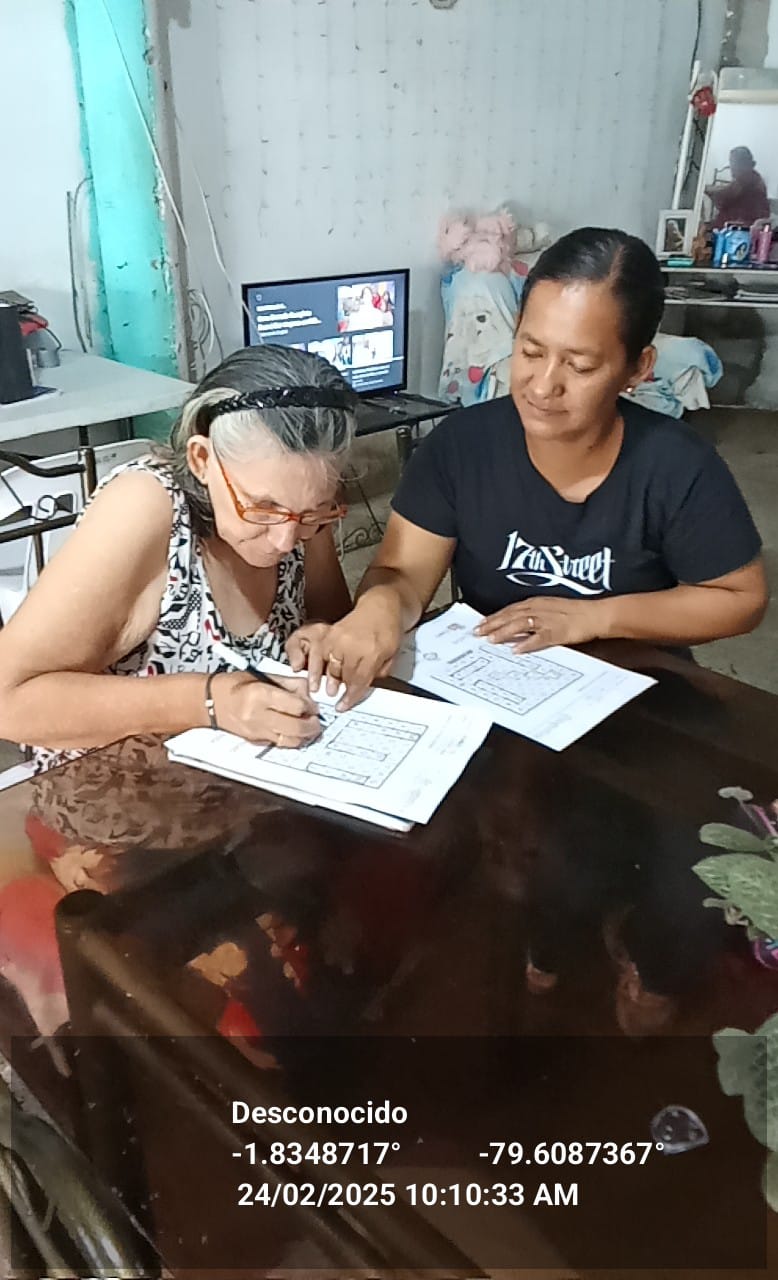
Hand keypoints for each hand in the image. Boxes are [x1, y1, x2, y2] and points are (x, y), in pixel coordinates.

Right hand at [212, 672, 320, 747]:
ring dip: (306, 736)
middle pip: (296, 727)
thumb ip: (289, 683)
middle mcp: (259, 715)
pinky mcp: (256, 741)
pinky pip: (280, 744)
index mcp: (261, 695)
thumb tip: (309, 692)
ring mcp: (257, 731)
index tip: (314, 705)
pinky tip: (297, 733)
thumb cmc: (235, 684)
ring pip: (291, 741)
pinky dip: (293, 740)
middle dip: (313, 725)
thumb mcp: (263, 675)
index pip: (296, 706)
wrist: (210, 701)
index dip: (311, 707)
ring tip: (310, 728)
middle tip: (317, 720)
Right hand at [285, 601, 403, 709]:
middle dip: (338, 688)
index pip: (359, 680)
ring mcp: (340, 638)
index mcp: (373, 652)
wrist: (380, 606)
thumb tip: (362, 687)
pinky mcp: (331, 632)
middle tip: (334, 697)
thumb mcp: (391, 655)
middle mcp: (354, 645)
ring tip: (321, 687)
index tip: (343, 705)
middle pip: (342, 674)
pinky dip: (319, 663)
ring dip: (326, 677)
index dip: (350, 696)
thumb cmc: (388, 629)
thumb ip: (377, 673)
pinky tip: (318, 669)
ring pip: (329, 664)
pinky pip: (321, 652)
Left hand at [475, 597, 608, 652]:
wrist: (596, 614)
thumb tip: (516, 624)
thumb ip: (532, 616)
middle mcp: (539, 609)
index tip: (480, 624)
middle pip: (510, 616)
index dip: (494, 617)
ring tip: (491, 640)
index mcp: (536, 603)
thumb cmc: (575, 612)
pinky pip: (539, 638)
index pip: (509, 610)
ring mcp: (547, 620)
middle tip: (477, 633)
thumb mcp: (550, 609)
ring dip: (504, 632)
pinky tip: (516, 650)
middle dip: (492, 624)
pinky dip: (527, 644)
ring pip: (520, 625)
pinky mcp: (558, 632)